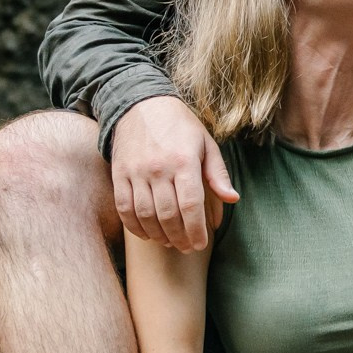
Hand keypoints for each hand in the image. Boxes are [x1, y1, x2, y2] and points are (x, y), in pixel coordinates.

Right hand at [111, 96, 238, 250]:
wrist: (141, 104)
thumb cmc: (180, 127)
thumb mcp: (206, 144)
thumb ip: (218, 174)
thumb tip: (232, 199)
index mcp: (184, 161)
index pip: (191, 205)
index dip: (196, 230)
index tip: (200, 244)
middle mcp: (158, 168)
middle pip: (168, 215)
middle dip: (179, 237)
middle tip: (186, 247)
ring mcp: (136, 172)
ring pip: (145, 215)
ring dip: (158, 235)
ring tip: (169, 242)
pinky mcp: (119, 174)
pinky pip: (124, 208)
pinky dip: (135, 226)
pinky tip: (147, 234)